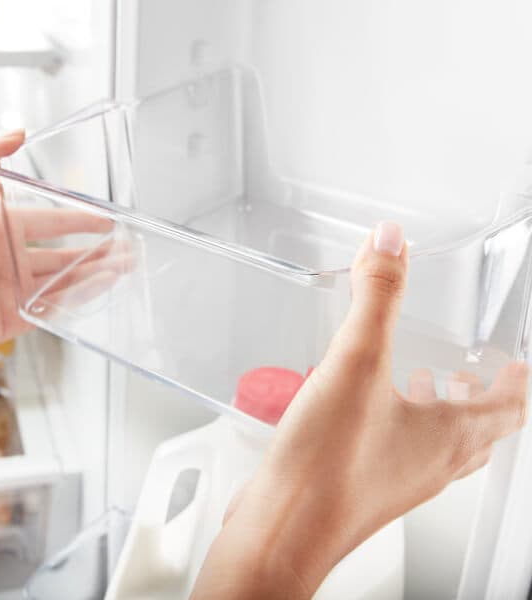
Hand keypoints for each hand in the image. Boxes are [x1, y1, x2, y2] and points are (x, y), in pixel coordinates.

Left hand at [0, 132, 114, 461]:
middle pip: (62, 254)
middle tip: (127, 248)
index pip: (46, 221)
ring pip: (63, 282)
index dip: (76, 219)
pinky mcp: (10, 321)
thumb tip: (16, 134)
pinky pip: (52, 310)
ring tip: (126, 269)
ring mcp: (10, 292)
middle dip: (96, 251)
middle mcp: (5, 261)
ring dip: (95, 275)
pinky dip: (78, 302)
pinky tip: (101, 292)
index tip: (103, 218)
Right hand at [191, 222, 527, 599]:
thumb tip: (391, 244)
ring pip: (433, 447)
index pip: (509, 409)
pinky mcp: (359, 489)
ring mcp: (395, 482)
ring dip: (433, 413)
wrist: (283, 529)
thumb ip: (376, 298)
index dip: (517, 382)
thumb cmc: (327, 467)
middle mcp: (430, 465)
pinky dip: (389, 428)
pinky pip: (391, 456)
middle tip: (470, 375)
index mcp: (448, 436)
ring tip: (413, 384)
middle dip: (476, 397)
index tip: (516, 363)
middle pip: (475, 433)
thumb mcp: (355, 364)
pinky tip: (351, 411)